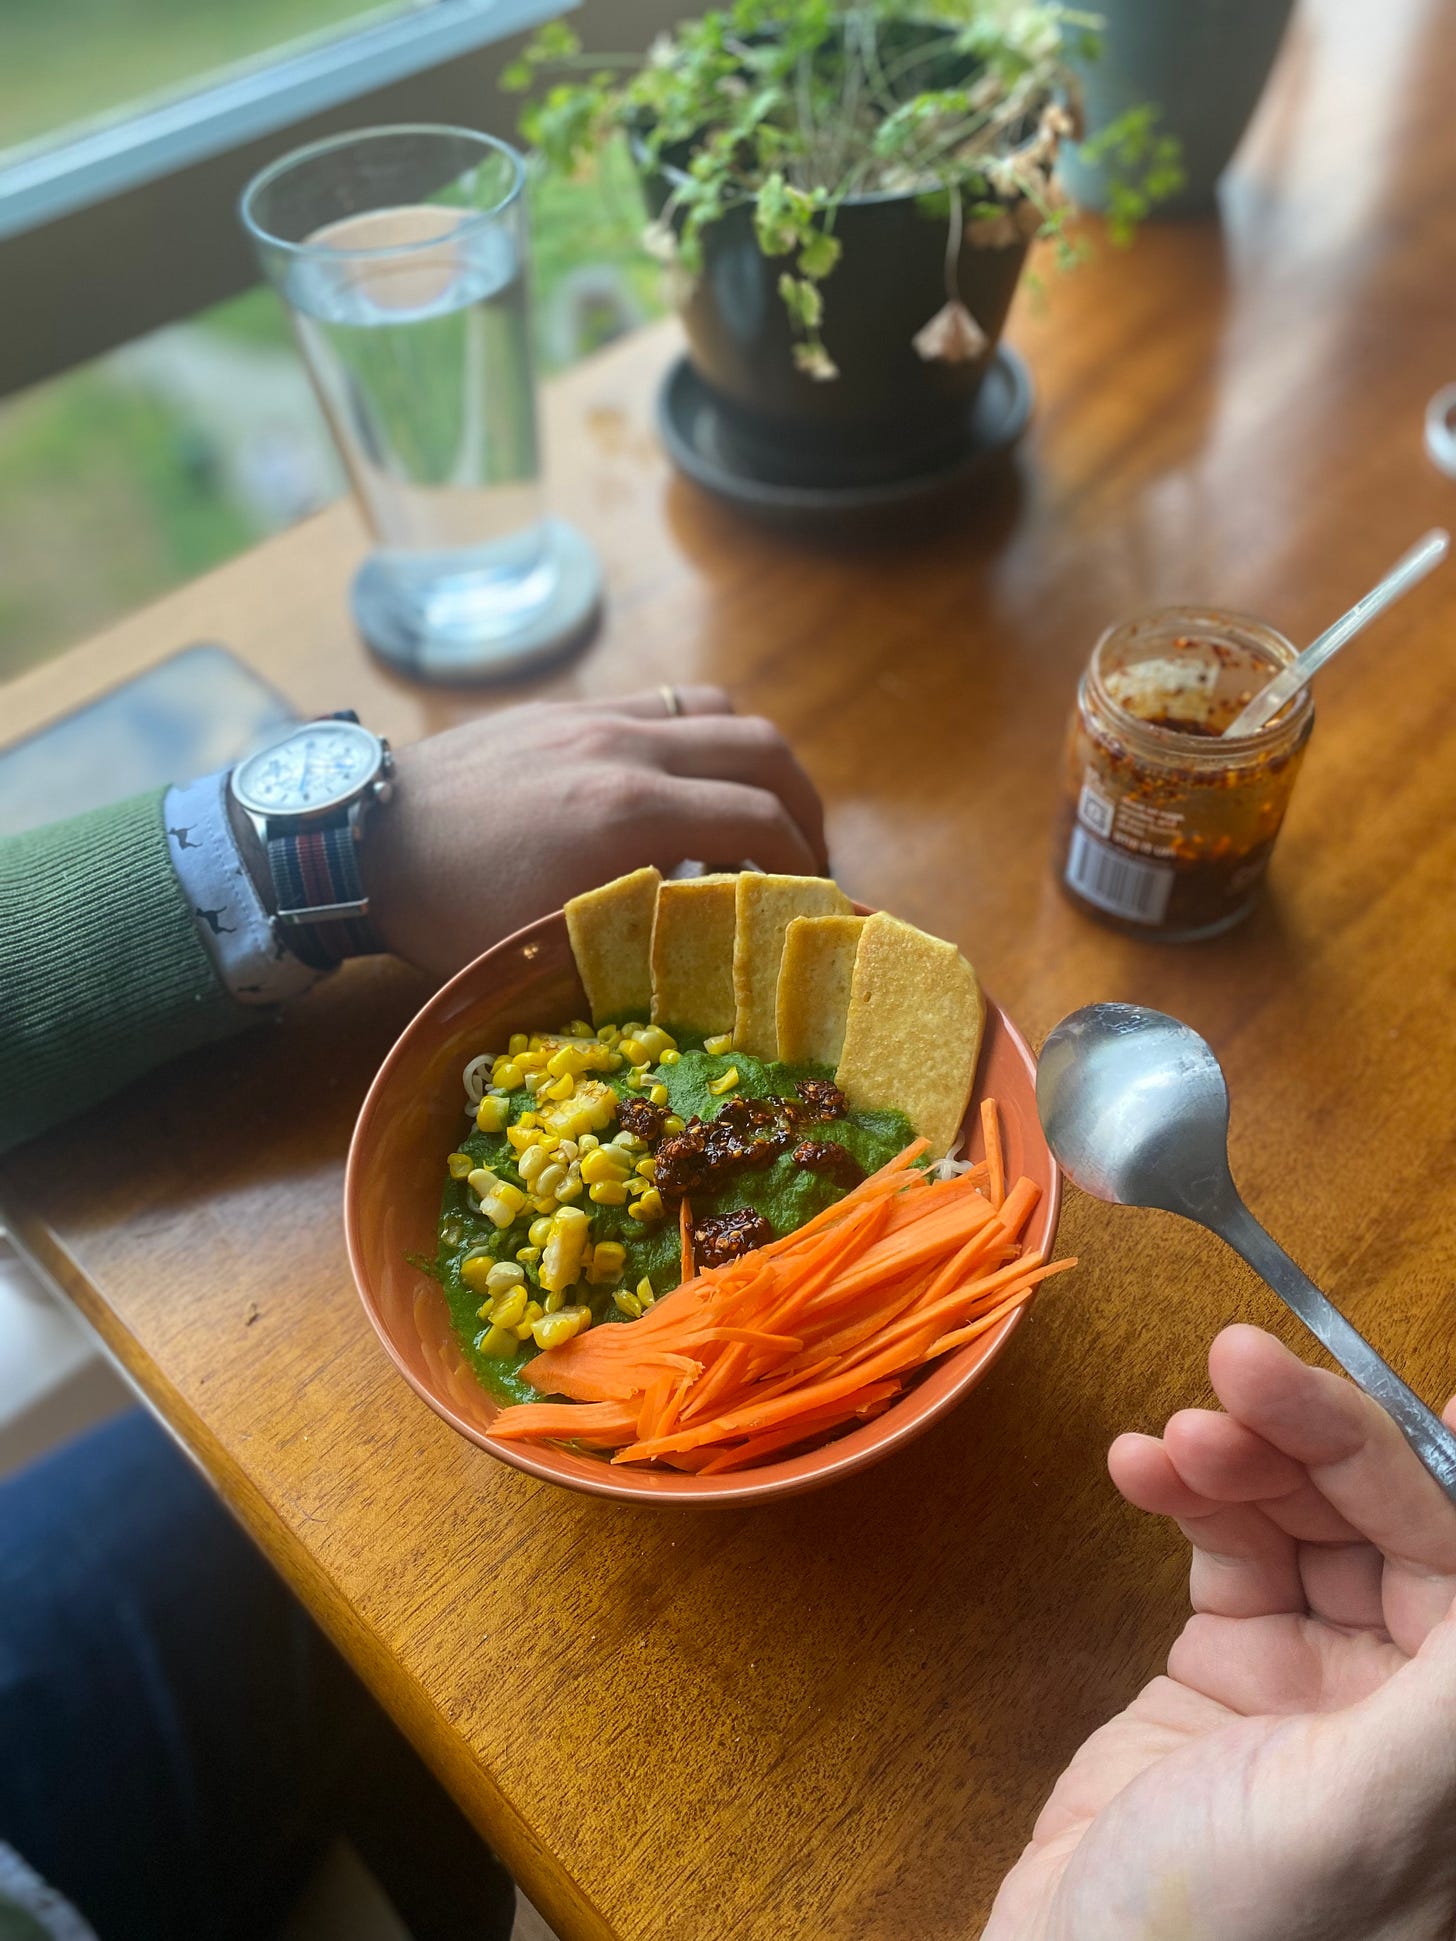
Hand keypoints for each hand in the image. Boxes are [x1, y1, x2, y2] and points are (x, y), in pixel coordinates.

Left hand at [361, 687, 827, 979]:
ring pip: (720, 711)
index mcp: (627, 812)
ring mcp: (597, 716)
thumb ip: (642, 935)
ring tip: (760, 810)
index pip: (760, 820)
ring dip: (759, 760)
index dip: (801, 862)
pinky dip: (703, 737)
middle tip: (805, 855)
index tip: (809, 898)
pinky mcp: (571, 707)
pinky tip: (687, 783)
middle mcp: (626, 747)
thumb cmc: (450, 908)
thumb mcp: (550, 945)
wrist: (365, 838)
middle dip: (803, 803)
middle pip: (761, 749)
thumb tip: (713, 948)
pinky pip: (668, 702)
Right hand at [984, 1325, 1455, 1940]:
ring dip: (1239, 1458)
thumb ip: (1454, 1683)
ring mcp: (1314, 1686)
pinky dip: (1184, 1497)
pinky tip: (1141, 1468)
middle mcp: (1407, 1704)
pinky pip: (1222, 1549)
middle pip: (1386, 1521)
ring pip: (1300, 1520)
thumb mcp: (1366, 1812)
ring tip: (1176, 1434)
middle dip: (1315, 1436)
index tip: (1413, 1374)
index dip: (1443, 1463)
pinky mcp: (1222, 1672)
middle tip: (1237, 1363)